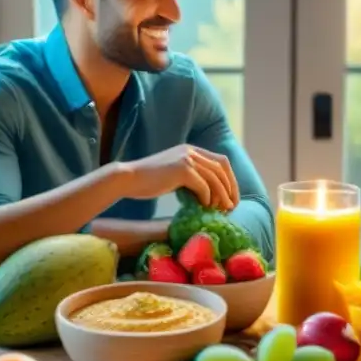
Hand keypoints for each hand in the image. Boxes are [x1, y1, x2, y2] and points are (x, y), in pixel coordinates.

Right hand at [120, 145, 238, 209]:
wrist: (129, 179)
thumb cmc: (149, 182)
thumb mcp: (174, 175)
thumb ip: (192, 178)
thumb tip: (212, 196)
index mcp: (191, 150)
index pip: (221, 162)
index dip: (230, 180)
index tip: (232, 197)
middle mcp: (191, 151)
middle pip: (222, 169)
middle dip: (230, 189)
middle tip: (231, 207)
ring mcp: (187, 158)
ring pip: (215, 178)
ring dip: (221, 196)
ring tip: (221, 210)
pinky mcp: (182, 169)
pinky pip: (203, 186)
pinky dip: (207, 198)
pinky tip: (203, 206)